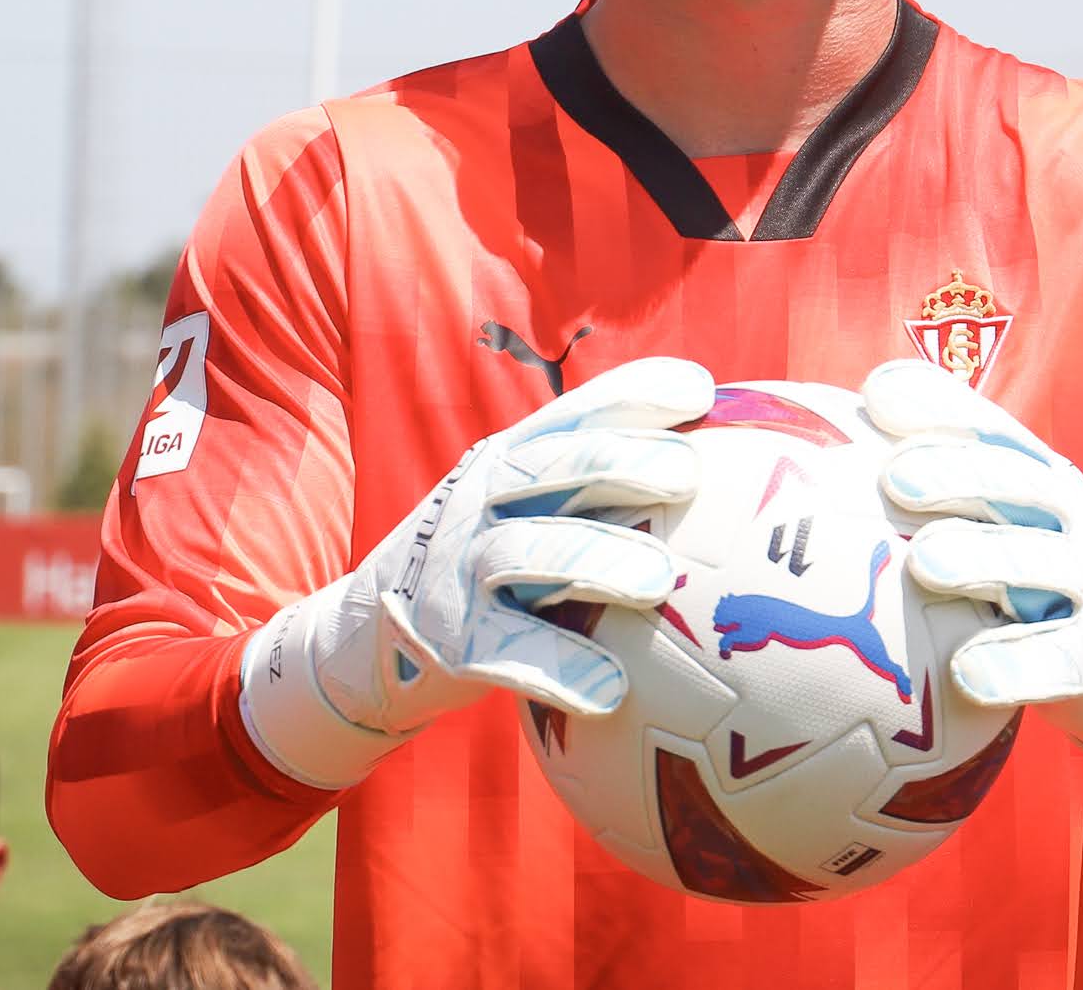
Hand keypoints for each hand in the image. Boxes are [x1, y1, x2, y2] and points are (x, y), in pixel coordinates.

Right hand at [240, 356, 711, 788]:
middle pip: (551, 466)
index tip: (700, 391)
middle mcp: (480, 501)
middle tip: (687, 473)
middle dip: (619, 461)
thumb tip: (719, 475)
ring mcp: (458, 569)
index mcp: (506, 459)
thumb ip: (592, 491)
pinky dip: (559, 670)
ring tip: (660, 582)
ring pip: (528, 551)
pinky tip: (611, 691)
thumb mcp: (521, 510)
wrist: (363, 642)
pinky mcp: (449, 642)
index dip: (632, 394)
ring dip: (596, 560)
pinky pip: (507, 654)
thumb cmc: (481, 569)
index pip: (573, 413)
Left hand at [863, 359, 1082, 814]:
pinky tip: (968, 673)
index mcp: (1034, 474)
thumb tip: (825, 443)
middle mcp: (1065, 516)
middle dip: (957, 472)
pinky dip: (1015, 667)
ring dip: (984, 558)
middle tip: (895, 479)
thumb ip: (931, 485)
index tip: (875, 395)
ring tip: (927, 563)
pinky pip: (1056, 661)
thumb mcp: (999, 518)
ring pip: (1041, 562)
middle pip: (1015, 482)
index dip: (936, 405)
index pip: (986, 426)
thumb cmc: (1030, 573)